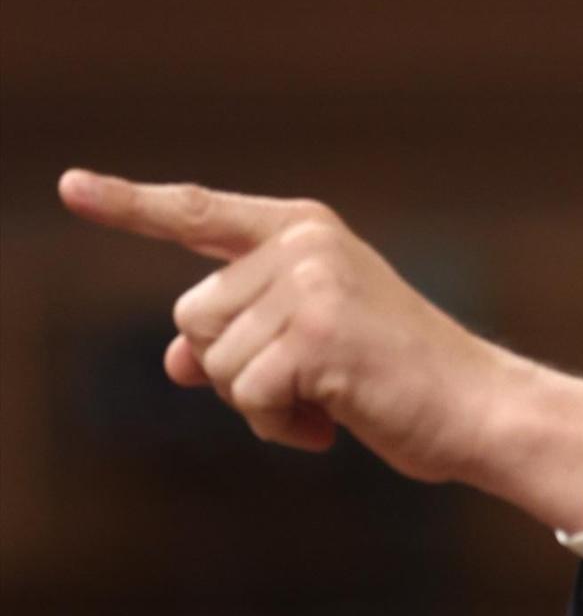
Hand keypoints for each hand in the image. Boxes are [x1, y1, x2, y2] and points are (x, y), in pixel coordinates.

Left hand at [58, 169, 582, 531]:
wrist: (479, 407)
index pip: (200, 214)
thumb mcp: (312, 349)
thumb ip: (244, 338)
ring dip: (260, 405)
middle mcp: (305, 245)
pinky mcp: (317, 333)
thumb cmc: (401, 381)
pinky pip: (248, 396)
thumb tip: (175, 365)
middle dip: (235, 369)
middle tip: (313, 384)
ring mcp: (311, 284)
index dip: (129, 205)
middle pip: (193, 317)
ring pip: (215, 363)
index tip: (70, 187)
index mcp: (307, 232)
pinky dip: (282, 428)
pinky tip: (335, 423)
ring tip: (332, 401)